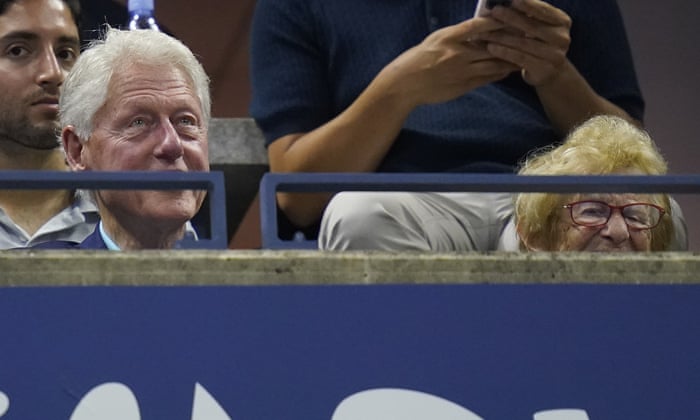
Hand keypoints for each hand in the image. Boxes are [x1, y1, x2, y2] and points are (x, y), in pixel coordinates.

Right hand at [376, 17, 518, 105]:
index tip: (510, 16)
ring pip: (493, 63)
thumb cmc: (418, 59)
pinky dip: (499, 73)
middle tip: (528, 34)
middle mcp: (457, 53)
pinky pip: (486, 78)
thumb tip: (477, 28)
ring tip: (524, 54)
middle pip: (491, 44)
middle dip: (510, 39)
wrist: (405, 84)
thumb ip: (456, 35)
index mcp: (449, 37)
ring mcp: (462, 70)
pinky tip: (508, 70)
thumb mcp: (435, 39)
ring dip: (510, 58)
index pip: (478, 25)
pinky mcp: (463, 85)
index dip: (496, 20)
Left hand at [475, 0, 571, 85]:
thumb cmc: (539, 44)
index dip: (528, 4)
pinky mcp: (544, 69)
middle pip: (532, 26)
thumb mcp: (539, 27)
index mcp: (562, 21)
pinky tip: (491, 47)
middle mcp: (562, 37)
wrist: (549, 73)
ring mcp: (555, 55)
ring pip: (524, 43)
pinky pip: (520, 58)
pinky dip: (504, 52)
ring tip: (485, 31)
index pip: (544, 10)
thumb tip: (506, 2)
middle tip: (495, 11)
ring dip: (502, 36)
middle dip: (511, 17)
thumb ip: (529, 14)